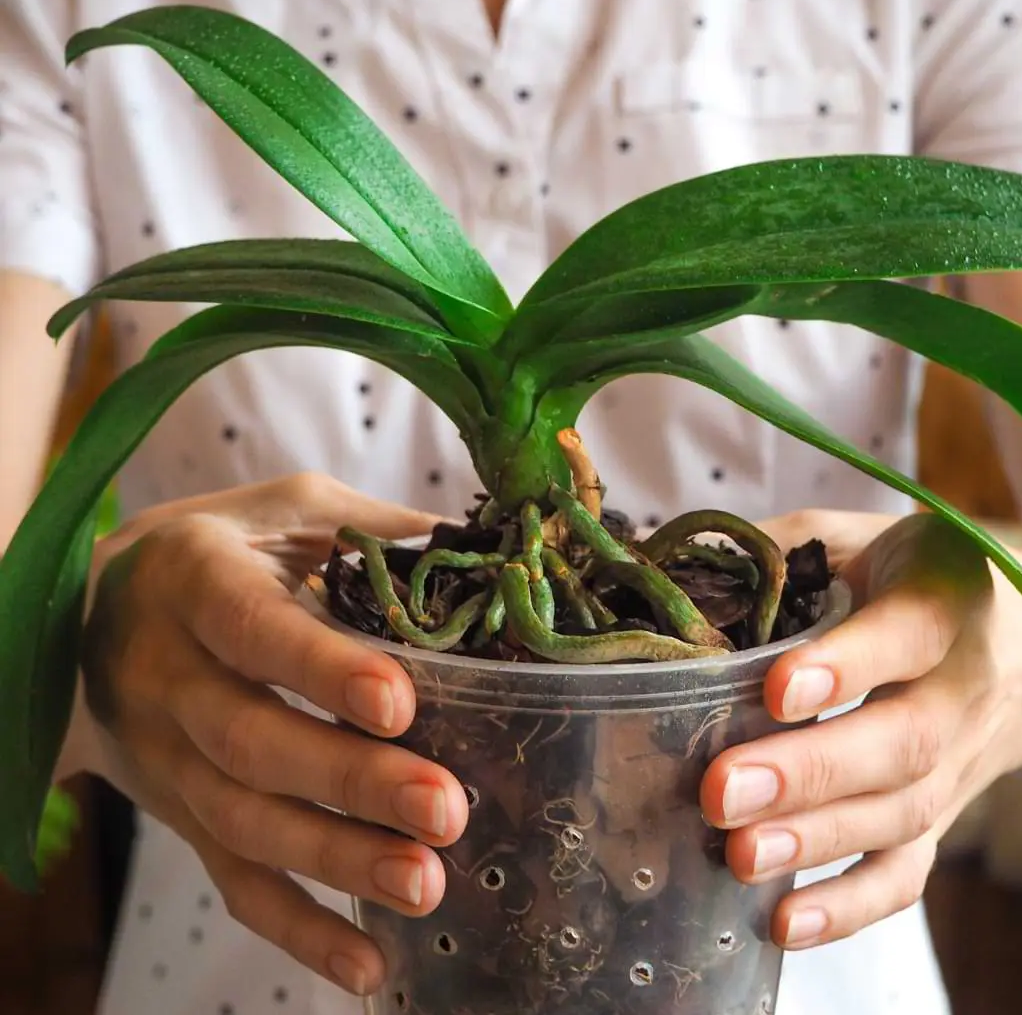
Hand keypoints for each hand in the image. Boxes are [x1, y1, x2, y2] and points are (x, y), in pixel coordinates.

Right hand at [74, 474, 469, 995]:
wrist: (91, 617)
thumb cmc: (219, 550)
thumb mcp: (282, 510)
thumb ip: (368, 528)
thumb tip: (477, 549)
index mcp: (193, 581)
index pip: (252, 629)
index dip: (320, 668)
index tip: (399, 701)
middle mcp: (166, 674)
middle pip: (251, 742)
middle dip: (349, 781)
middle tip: (444, 809)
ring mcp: (166, 757)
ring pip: (243, 823)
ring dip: (336, 862)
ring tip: (426, 883)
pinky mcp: (181, 815)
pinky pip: (232, 881)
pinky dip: (298, 929)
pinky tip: (369, 963)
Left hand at [699, 509, 1021, 950]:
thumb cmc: (920, 584)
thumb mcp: (863, 540)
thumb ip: (783, 546)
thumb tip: (675, 567)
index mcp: (939, 605)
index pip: (903, 635)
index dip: (845, 665)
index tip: (776, 687)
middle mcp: (957, 691)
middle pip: (899, 744)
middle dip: (809, 773)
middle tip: (721, 791)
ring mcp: (955, 766)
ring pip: (899, 816)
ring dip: (817, 843)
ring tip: (737, 854)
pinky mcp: (941, 818)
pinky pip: (908, 873)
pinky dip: (851, 905)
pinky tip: (784, 921)